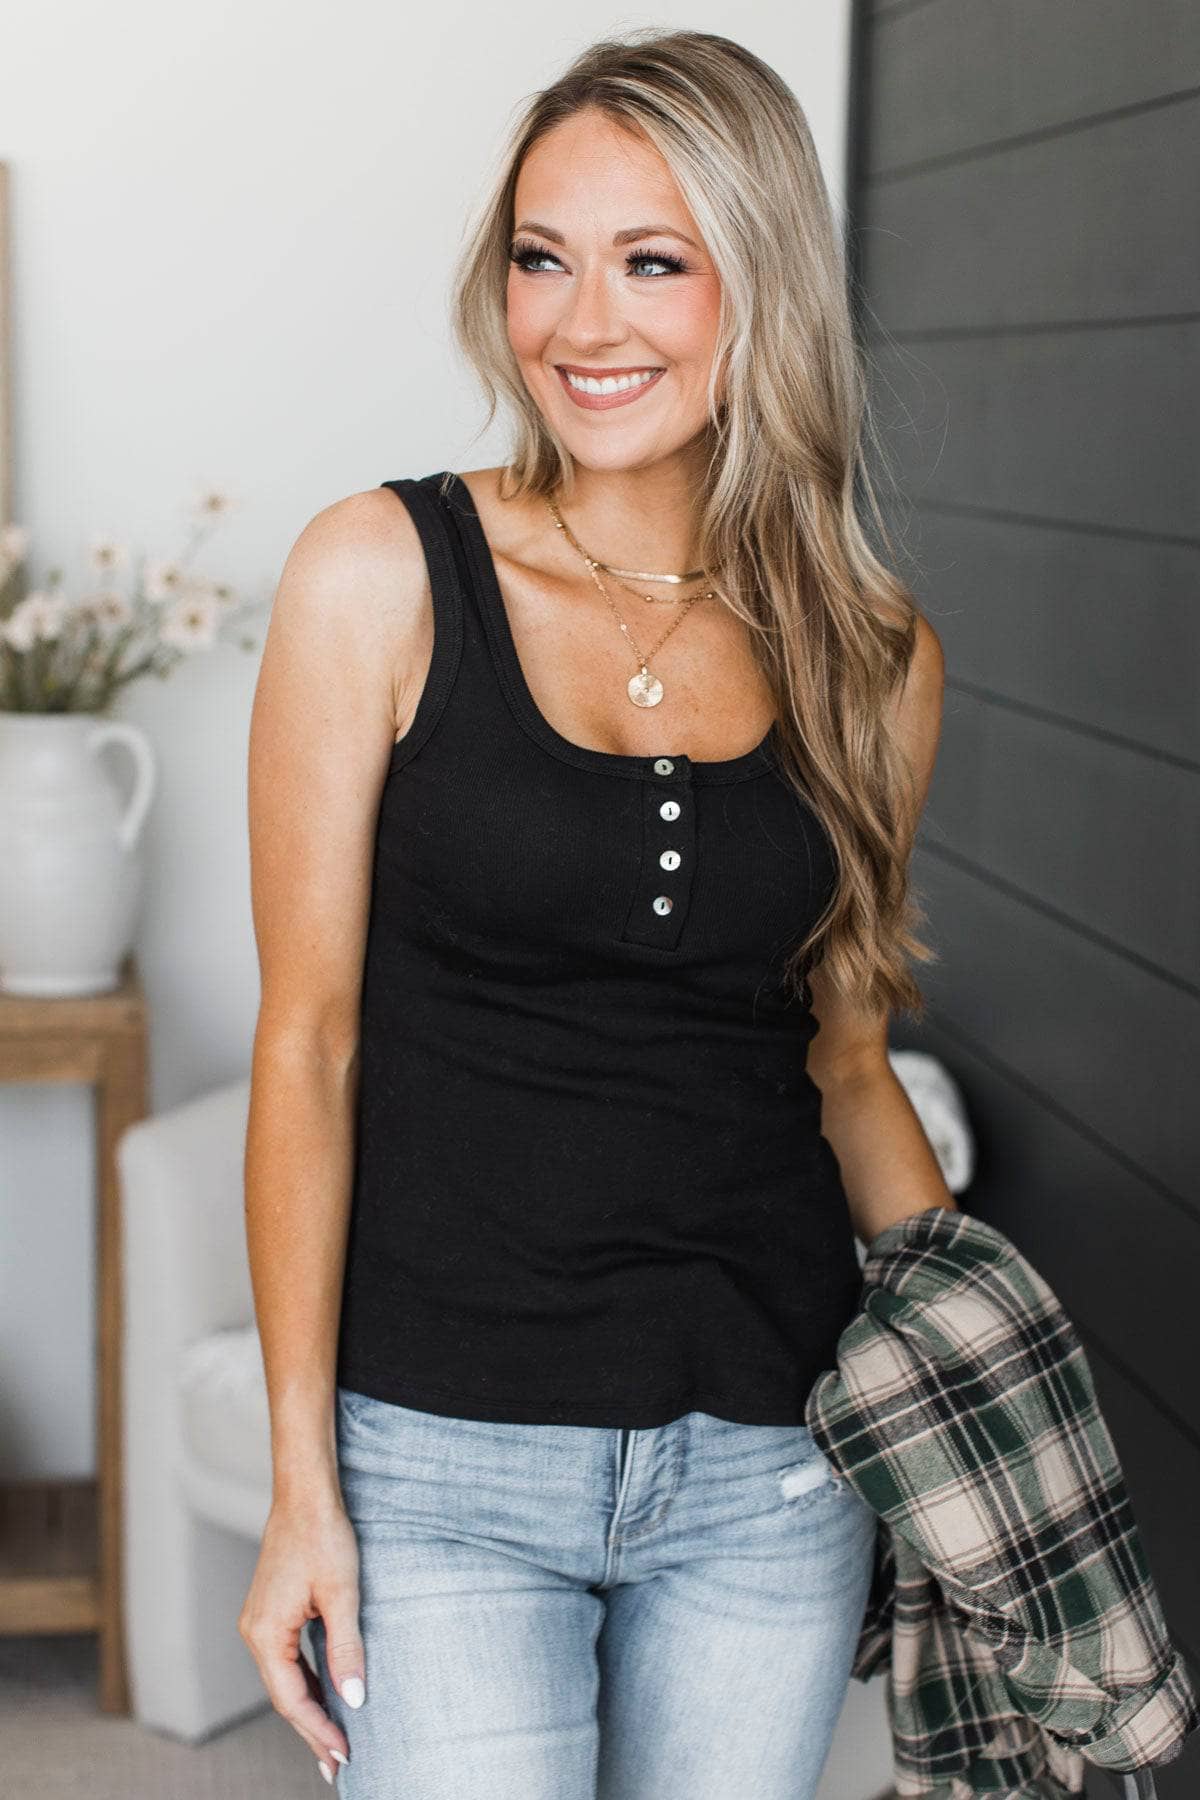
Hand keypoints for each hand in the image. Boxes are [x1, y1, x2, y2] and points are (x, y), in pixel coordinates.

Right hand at [238, 1496, 364, 1785]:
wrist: (305, 1494)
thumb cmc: (323, 1536)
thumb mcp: (342, 1594)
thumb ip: (346, 1649)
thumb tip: (353, 1699)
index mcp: (266, 1634)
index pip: (292, 1699)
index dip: (318, 1730)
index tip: (343, 1755)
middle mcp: (255, 1632)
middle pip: (284, 1695)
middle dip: (312, 1729)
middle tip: (337, 1764)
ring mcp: (260, 1621)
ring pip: (285, 1678)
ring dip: (308, 1707)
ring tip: (334, 1738)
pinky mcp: (271, 1610)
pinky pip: (286, 1658)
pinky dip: (305, 1681)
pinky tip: (324, 1693)